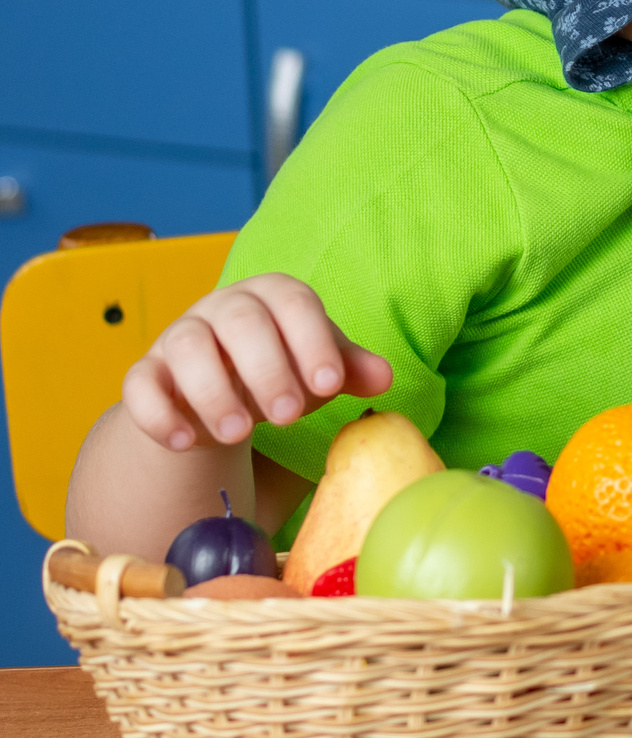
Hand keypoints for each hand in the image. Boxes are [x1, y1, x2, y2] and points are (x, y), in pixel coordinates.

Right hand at [121, 274, 390, 452]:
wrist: (218, 393)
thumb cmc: (280, 369)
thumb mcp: (316, 367)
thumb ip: (348, 369)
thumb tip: (383, 378)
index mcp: (273, 295)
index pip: (294, 303)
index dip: (313, 341)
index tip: (331, 384)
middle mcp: (223, 307)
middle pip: (240, 321)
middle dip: (267, 368)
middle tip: (288, 416)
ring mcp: (179, 337)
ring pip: (187, 348)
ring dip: (213, 391)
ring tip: (239, 434)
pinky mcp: (146, 372)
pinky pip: (141, 384)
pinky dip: (159, 413)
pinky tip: (186, 442)